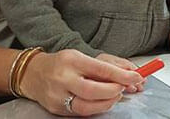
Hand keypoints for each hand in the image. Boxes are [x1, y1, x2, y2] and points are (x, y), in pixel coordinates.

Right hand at [20, 49, 142, 115]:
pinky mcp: (56, 109)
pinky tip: (101, 102)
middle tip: (124, 87)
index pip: (100, 68)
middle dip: (113, 91)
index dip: (120, 74)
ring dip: (106, 103)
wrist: (33, 73)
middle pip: (94, 90)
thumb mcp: (78, 56)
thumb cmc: (61, 63)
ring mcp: (58, 95)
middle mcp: (64, 77)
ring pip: (87, 106)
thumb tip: (124, 74)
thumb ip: (98, 67)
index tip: (135, 76)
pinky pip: (80, 113)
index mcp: (72, 59)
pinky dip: (95, 109)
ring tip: (114, 95)